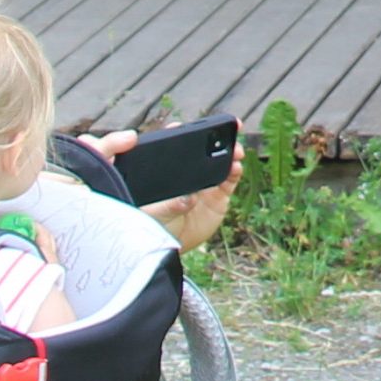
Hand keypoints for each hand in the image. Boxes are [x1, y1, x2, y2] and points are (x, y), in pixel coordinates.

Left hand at [77, 130, 243, 249]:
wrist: (161, 253)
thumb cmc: (144, 229)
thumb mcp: (145, 214)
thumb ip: (166, 205)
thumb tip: (188, 199)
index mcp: (162, 169)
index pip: (171, 145)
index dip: (179, 132)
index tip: (181, 127)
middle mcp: (184, 173)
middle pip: (200, 149)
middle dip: (214, 136)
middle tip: (224, 127)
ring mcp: (202, 185)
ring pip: (219, 162)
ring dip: (230, 153)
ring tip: (236, 151)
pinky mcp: (216, 198)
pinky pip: (228, 181)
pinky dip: (234, 172)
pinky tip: (235, 168)